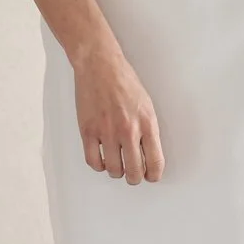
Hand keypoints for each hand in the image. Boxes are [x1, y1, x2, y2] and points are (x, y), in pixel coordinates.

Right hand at [75, 44, 164, 185]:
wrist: (100, 65)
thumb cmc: (123, 81)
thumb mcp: (146, 105)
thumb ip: (148, 130)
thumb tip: (149, 154)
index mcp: (146, 123)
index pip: (155, 162)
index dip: (154, 175)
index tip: (151, 176)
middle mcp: (128, 130)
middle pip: (135, 172)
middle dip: (136, 178)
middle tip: (134, 175)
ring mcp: (106, 131)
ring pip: (114, 170)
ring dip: (117, 172)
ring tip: (118, 165)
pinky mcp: (88, 130)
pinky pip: (93, 161)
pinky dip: (99, 165)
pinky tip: (103, 159)